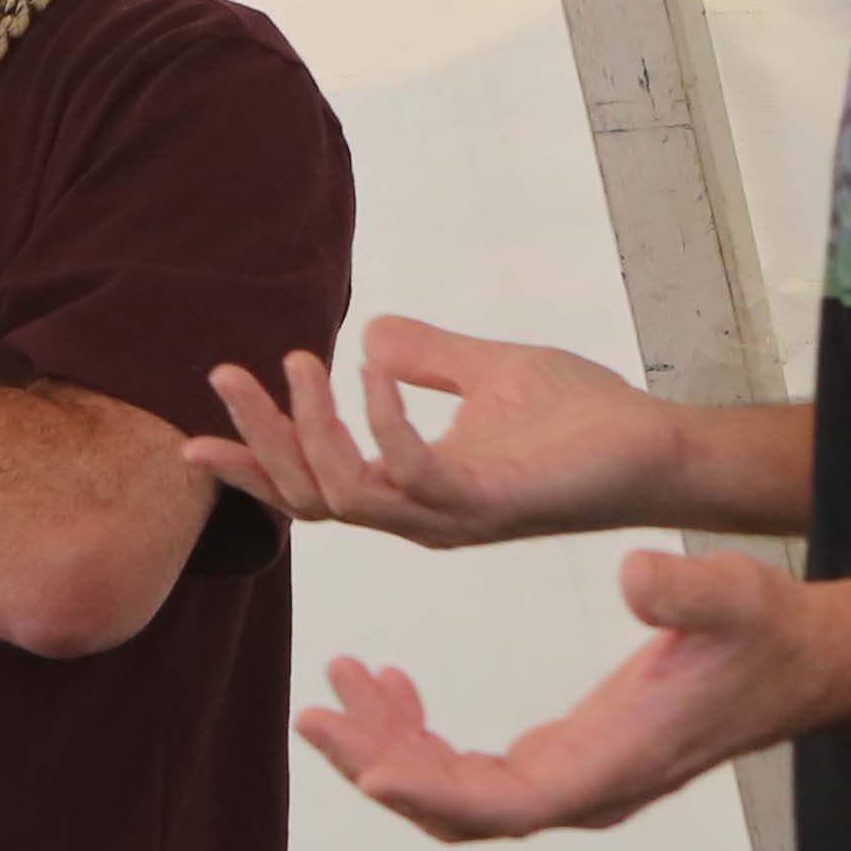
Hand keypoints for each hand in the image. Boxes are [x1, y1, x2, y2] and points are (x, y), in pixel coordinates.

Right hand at [191, 316, 685, 548]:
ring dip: (308, 430)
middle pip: (308, 496)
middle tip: (226, 373)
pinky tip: (371, 372)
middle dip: (259, 441)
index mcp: (411, 489)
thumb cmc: (581, 420)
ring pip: (345, 493)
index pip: (311, 488)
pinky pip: (412, 474)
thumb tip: (369, 335)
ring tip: (297, 362)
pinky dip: (382, 424)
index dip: (252, 466)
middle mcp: (420, 514)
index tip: (194, 437)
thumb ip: (427, 357)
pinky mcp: (487, 504)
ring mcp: (450, 516)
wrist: (655, 446)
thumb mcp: (486, 373)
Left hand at [296, 547, 830, 837]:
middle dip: (380, 763)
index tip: (367, 766)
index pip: (506, 804)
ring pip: (456, 790)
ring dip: (389, 744)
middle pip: (459, 807)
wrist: (807, 661)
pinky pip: (473, 767)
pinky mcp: (566, 757)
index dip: (434, 790)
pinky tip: (390, 680)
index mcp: (613, 763)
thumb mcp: (735, 595)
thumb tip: (633, 575)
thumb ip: (685, 590)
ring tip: (339, 680)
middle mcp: (584, 787)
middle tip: (315, 708)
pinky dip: (422, 732)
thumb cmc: (770, 632)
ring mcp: (573, 777)